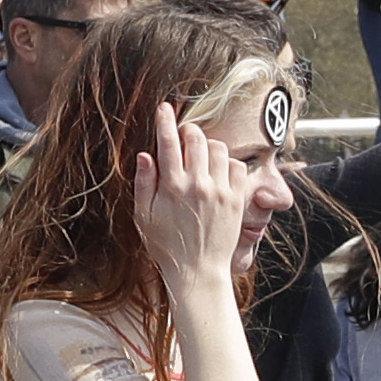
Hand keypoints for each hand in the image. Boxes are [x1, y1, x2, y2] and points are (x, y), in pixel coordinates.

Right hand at [128, 102, 249, 305]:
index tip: (164, 108)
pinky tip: (218, 171)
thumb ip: (144, 183)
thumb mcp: (144, 216)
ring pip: (218, 148)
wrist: (198, 271)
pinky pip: (237, 166)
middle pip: (195, 138)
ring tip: (201, 155)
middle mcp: (197, 185)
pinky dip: (227, 162)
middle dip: (188, 131)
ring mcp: (219, 191)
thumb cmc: (167, 245)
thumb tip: (145, 154)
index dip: (165, 121)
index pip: (168, 142)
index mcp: (171, 186)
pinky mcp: (236, 199)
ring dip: (208, 145)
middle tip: (184, 135)